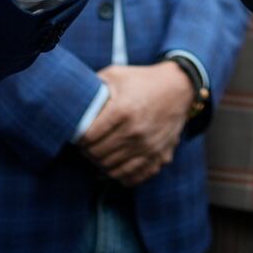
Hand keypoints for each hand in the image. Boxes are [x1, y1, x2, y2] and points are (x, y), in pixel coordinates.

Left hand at [78, 62, 193, 185]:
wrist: (179, 88)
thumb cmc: (143, 80)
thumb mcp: (116, 75)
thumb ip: (94, 86)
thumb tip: (73, 101)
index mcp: (123, 110)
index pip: (88, 137)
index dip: (79, 138)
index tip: (79, 134)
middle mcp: (136, 132)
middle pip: (98, 155)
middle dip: (87, 152)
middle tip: (86, 146)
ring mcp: (149, 147)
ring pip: (112, 169)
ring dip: (101, 164)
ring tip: (100, 153)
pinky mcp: (159, 157)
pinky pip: (133, 178)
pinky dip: (121, 174)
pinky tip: (116, 163)